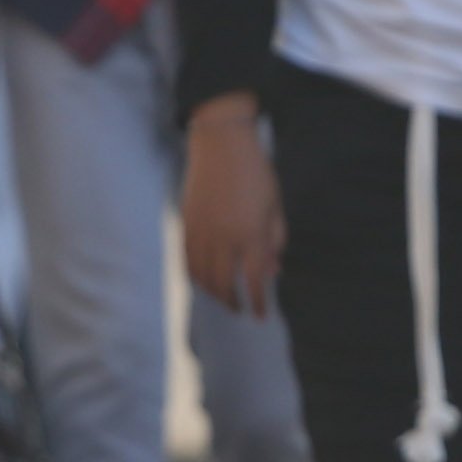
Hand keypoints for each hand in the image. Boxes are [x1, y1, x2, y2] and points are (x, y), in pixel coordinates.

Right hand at [178, 96, 282, 317]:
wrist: (221, 145)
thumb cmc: (255, 173)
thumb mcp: (275, 206)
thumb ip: (275, 240)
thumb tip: (274, 270)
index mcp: (251, 233)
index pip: (255, 280)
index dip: (258, 302)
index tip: (261, 315)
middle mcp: (225, 238)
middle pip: (225, 284)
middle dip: (234, 301)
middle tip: (241, 308)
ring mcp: (202, 232)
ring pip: (202, 276)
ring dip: (213, 293)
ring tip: (223, 297)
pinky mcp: (186, 224)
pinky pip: (187, 260)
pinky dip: (194, 276)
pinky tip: (203, 281)